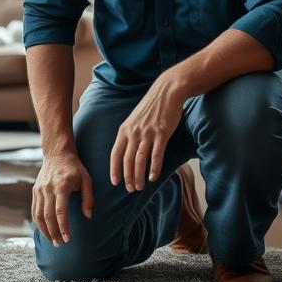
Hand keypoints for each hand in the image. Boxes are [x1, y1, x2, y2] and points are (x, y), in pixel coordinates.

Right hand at [31, 152, 92, 246]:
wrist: (57, 154)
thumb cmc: (74, 168)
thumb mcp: (86, 180)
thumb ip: (88, 198)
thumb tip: (88, 216)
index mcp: (61, 186)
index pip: (60, 211)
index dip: (63, 227)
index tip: (67, 239)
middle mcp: (48, 189)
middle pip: (47, 216)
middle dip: (53, 232)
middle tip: (60, 244)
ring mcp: (39, 190)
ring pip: (38, 215)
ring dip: (45, 230)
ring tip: (53, 241)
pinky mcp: (35, 191)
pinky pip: (34, 210)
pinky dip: (38, 222)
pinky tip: (45, 230)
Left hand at [110, 74, 185, 192]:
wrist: (166, 92)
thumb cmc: (151, 107)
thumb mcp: (134, 120)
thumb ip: (129, 134)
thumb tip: (126, 152)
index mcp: (124, 130)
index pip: (115, 153)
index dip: (114, 169)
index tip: (115, 182)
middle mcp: (133, 132)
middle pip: (127, 160)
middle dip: (127, 177)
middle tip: (130, 189)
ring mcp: (147, 133)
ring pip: (140, 160)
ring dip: (139, 176)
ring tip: (140, 187)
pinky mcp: (162, 133)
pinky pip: (156, 154)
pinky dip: (154, 167)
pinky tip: (153, 177)